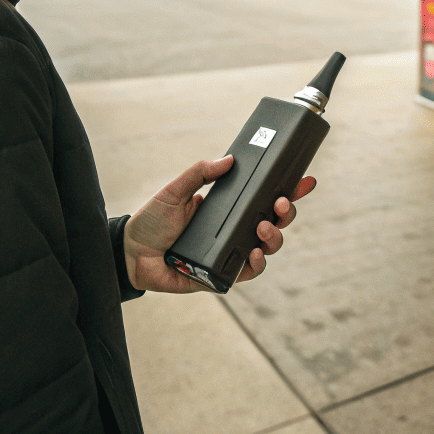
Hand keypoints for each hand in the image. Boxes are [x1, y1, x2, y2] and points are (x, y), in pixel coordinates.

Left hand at [123, 156, 316, 293]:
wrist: (129, 253)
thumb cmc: (151, 221)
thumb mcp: (174, 190)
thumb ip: (199, 172)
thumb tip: (228, 159)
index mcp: (227, 208)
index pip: (263, 198)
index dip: (288, 191)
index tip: (304, 180)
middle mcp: (233, 230)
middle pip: (274, 222)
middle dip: (286, 212)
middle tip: (280, 204)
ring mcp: (229, 252)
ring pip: (268, 246)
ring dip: (274, 236)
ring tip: (263, 226)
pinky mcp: (221, 274)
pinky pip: (248, 271)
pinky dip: (257, 263)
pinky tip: (254, 253)